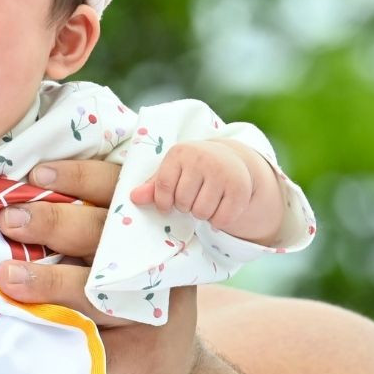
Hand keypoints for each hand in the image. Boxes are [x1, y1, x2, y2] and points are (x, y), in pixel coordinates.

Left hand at [0, 159, 198, 373]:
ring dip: (51, 274)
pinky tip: (29, 309)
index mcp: (145, 220)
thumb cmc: (116, 306)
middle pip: (107, 227)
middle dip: (54, 219)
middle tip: (9, 219)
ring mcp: (154, 294)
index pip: (117, 186)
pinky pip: (99, 320)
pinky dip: (61, 312)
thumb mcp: (103, 261)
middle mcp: (156, 251)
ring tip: (7, 273)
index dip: (79, 176)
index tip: (38, 174)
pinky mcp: (144, 336)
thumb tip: (4, 206)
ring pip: (102, 276)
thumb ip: (72, 235)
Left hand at [130, 140, 253, 233]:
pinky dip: (218, 220)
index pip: (163, 186)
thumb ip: (153, 186)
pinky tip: (219, 205)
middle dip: (185, 206)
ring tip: (205, 199)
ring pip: (201, 213)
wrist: (231, 159)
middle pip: (183, 202)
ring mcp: (223, 172)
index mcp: (180, 153)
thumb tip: (133, 198)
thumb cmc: (193, 168)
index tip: (167, 204)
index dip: (163, 202)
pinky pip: (221, 219)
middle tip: (193, 196)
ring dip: (201, 214)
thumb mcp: (172, 171)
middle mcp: (203, 159)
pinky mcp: (240, 188)